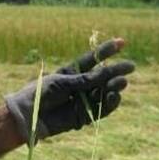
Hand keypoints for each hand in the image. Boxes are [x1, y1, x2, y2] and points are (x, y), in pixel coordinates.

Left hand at [4, 39, 134, 141]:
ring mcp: (82, 101)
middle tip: (130, 67)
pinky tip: (115, 96)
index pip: (92, 59)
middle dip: (115, 72)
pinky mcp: (83, 117)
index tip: (122, 42)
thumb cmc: (40, 94)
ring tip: (121, 83)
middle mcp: (79, 86)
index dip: (106, 51)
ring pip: (104, 93)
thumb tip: (108, 73)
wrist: (28, 117)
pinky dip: (110, 104)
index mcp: (71, 72)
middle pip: (102, 77)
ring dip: (114, 87)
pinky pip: (101, 110)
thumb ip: (85, 80)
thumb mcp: (63, 83)